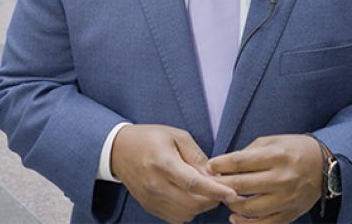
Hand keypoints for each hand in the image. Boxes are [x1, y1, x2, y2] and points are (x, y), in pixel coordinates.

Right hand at [111, 124, 237, 223]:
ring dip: (200, 207)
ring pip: (185, 214)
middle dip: (212, 200)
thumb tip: (214, 175)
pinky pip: (175, 218)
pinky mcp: (149, 206)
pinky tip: (190, 197)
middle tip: (222, 189)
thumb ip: (197, 156)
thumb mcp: (176, 136)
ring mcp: (151, 199)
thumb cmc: (149, 138)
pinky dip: (188, 211)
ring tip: (205, 191)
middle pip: (192, 204)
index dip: (216, 190)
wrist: (118, 149)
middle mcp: (156, 185)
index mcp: (163, 163)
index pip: (194, 183)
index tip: (232, 193)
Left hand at [209, 135, 322, 223]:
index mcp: (277, 156)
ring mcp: (287, 198)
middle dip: (220, 184)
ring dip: (230, 204)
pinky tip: (235, 216)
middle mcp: (282, 178)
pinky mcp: (290, 214)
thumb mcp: (273, 141)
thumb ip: (249, 152)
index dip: (220, 165)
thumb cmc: (294, 149)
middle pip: (241, 185)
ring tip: (224, 197)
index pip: (240, 162)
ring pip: (249, 208)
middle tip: (210, 183)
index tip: (209, 166)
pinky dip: (245, 223)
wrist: (324, 165)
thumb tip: (223, 165)